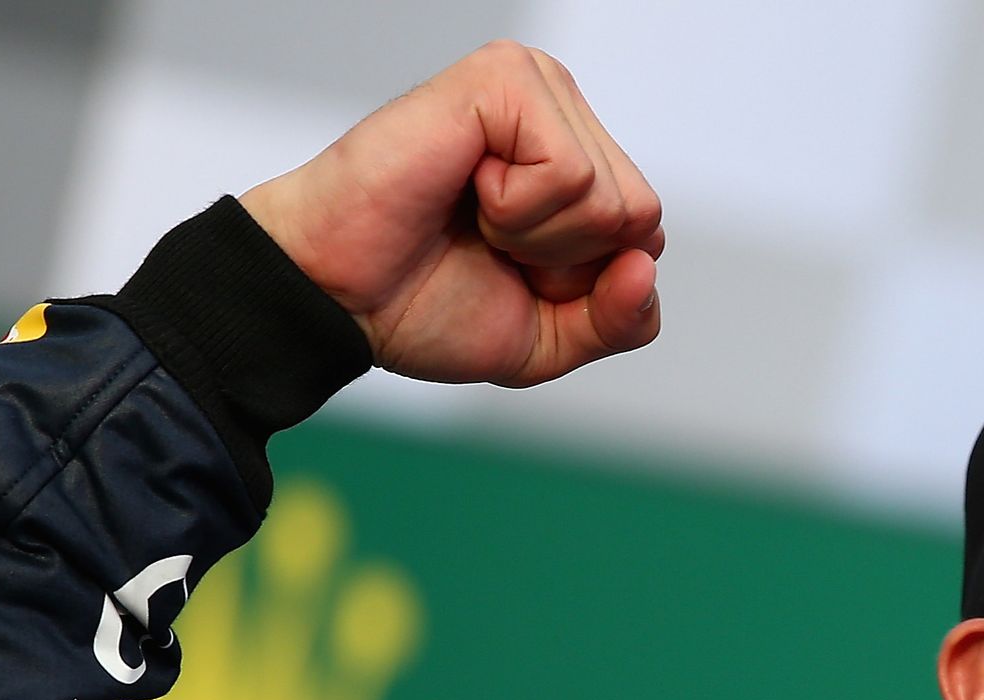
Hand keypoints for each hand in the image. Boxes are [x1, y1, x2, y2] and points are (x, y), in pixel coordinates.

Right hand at [240, 41, 662, 386]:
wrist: (337, 297)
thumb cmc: (424, 302)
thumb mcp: (549, 338)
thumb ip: (619, 320)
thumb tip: (643, 265)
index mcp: (579, 159)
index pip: (645, 238)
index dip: (582, 284)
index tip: (508, 268)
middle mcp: (563, 112)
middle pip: (640, 218)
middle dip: (565, 262)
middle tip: (486, 242)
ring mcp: (537, 86)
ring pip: (612, 200)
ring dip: (535, 236)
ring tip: (472, 216)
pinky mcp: (505, 76)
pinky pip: (569, 173)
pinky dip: (515, 209)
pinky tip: (466, 189)